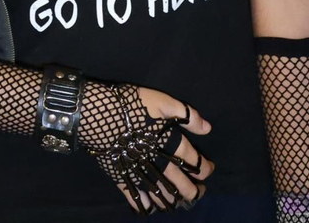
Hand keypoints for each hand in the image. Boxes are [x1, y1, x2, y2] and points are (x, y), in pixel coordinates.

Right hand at [85, 83, 214, 213]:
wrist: (98, 113)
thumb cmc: (133, 105)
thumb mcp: (163, 101)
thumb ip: (187, 115)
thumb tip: (207, 129)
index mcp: (171, 145)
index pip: (195, 163)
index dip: (206, 168)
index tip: (210, 169)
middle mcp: (159, 164)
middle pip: (182, 185)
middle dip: (194, 191)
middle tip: (200, 191)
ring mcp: (141, 174)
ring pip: (163, 196)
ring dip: (175, 201)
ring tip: (180, 202)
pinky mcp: (123, 178)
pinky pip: (137, 199)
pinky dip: (145, 206)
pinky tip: (151, 208)